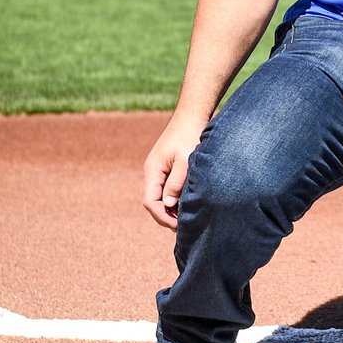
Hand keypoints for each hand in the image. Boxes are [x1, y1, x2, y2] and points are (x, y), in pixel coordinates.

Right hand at [142, 114, 207, 230]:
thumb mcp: (185, 160)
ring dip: (171, 208)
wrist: (192, 115)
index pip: (150, 201)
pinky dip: (176, 198)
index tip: (178, 225)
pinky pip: (168, 188)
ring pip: (161, 196)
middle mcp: (153, 172)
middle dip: (166, 215)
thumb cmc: (190, 135)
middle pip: (154, 202)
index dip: (162, 216)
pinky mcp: (169, 167)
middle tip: (185, 226)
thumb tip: (168, 204)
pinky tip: (188, 203)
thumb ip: (176, 182)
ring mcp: (160, 170)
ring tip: (188, 218)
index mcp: (153, 171)